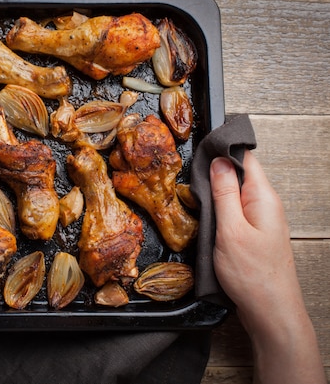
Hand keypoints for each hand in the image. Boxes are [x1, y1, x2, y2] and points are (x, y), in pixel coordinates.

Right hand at [210, 151, 294, 321]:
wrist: (270, 310)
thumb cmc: (253, 275)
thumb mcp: (231, 230)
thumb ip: (224, 194)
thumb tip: (218, 161)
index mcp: (262, 197)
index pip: (245, 158)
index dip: (223, 149)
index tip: (200, 147)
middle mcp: (264, 205)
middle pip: (239, 173)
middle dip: (214, 170)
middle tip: (188, 172)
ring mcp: (260, 219)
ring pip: (235, 193)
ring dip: (215, 191)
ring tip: (193, 193)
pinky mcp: (253, 233)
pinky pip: (235, 210)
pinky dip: (219, 208)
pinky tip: (207, 215)